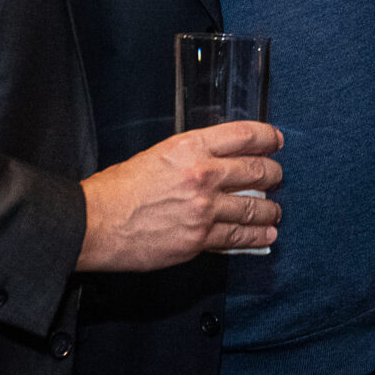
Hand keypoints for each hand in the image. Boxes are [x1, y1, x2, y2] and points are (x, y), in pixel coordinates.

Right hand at [77, 121, 283, 271]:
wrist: (97, 222)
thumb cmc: (118, 188)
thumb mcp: (157, 155)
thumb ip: (190, 157)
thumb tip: (216, 162)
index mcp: (189, 146)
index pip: (242, 135)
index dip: (266, 137)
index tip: (276, 140)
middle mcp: (202, 174)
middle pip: (255, 170)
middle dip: (273, 173)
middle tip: (277, 175)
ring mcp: (204, 209)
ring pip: (253, 207)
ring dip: (270, 208)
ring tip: (275, 210)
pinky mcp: (199, 239)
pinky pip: (237, 237)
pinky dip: (256, 236)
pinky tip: (265, 235)